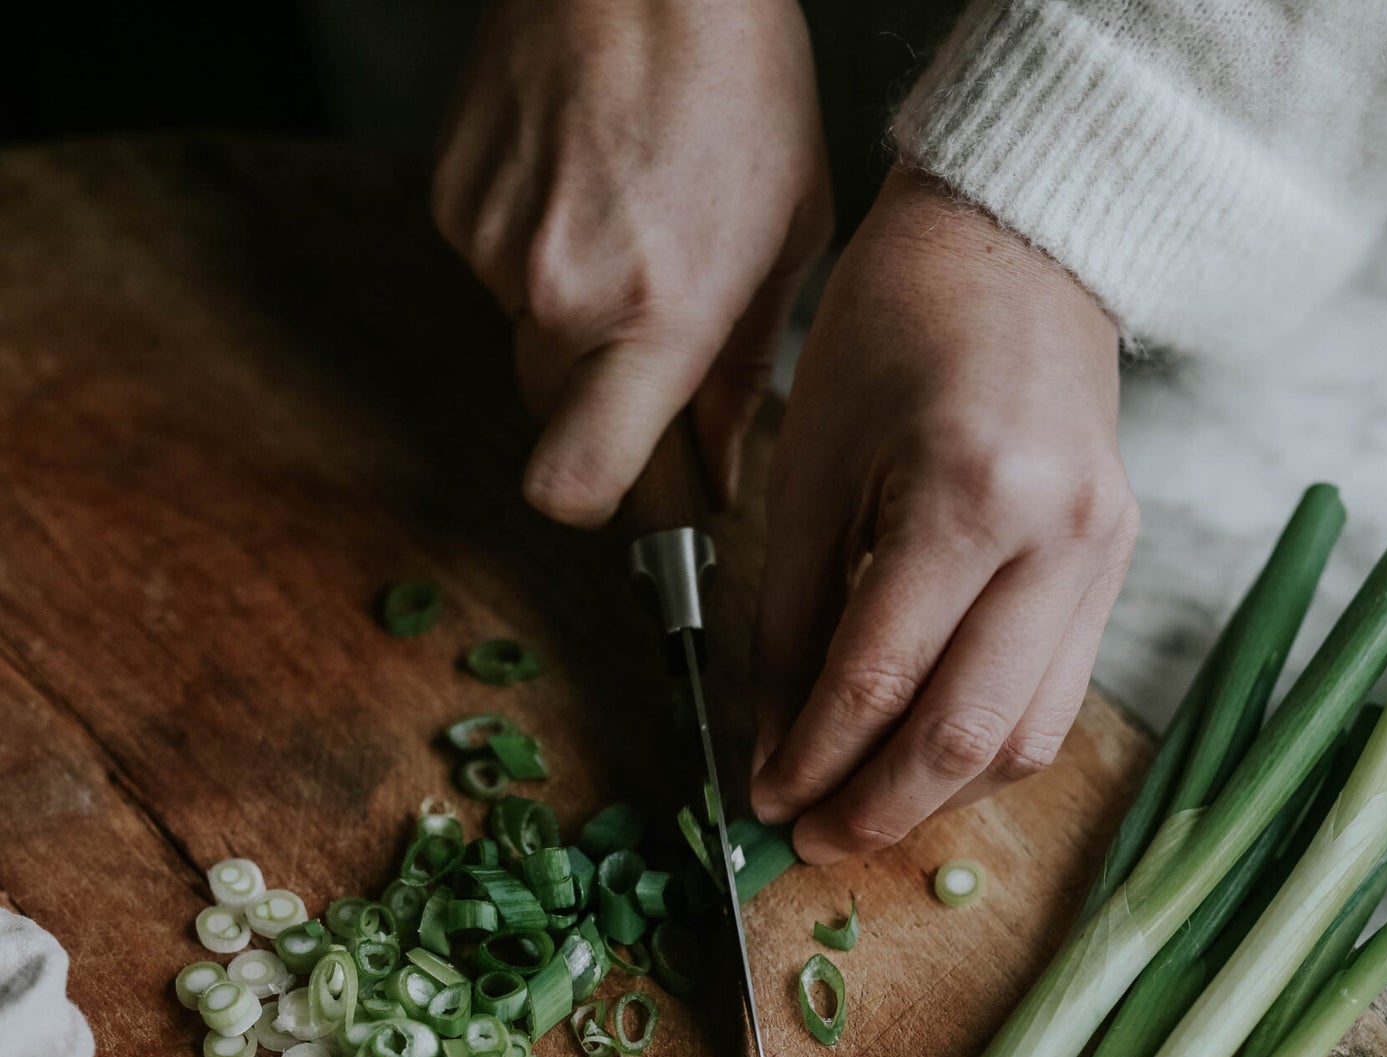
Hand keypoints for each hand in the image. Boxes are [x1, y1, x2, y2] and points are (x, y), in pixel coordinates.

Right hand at [431, 0, 831, 525]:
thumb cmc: (734, 75)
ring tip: (620, 211)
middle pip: (551, 417)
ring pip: (523, 336)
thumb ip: (742, 372)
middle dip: (595, 395)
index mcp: (659, 316)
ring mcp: (497, 247)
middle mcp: (565, 294)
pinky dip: (529, 242)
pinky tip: (577, 174)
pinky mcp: (453, 201)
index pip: (577, 483)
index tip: (623, 491)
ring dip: (566, 305)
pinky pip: (491, 267)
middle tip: (643, 317)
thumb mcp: (786, 234)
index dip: (593, 504)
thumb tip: (718, 464)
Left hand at [751, 167, 1135, 863]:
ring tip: (863, 810)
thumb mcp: (809, 470)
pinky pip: (1054, 700)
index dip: (812, 761)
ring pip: (1025, 740)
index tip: (763, 803)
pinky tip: (924, 759)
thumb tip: (777, 751)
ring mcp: (1102, 557)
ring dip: (938, 797)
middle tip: (810, 842)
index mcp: (966, 494)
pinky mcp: (1119, 567)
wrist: (1018, 242)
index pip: (877, 680)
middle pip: (964, 736)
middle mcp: (1055, 538)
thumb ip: (792, 625)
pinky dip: (984, 750)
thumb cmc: (892, 332)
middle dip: (877, 809)